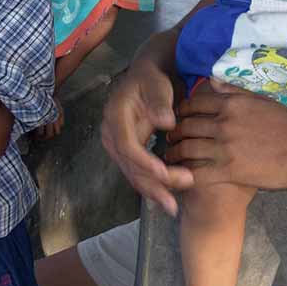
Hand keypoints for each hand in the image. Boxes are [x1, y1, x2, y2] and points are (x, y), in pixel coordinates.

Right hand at [101, 61, 192, 214]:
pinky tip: (167, 201)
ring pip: (134, 174)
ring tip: (173, 207)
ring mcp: (119, 146)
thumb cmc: (152, 80)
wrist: (146, 79)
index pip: (127, 146)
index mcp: (115, 116)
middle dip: (152, 185)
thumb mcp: (157, 84)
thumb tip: (166, 122)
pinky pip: (139, 174)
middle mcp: (112, 134)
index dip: (144, 163)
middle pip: (129, 166)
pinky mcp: (128, 154)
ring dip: (153, 191)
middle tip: (175, 200)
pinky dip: (153, 187)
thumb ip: (160, 102)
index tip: (165, 175)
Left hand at [165, 80, 286, 190]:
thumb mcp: (263, 101)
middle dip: (173, 132)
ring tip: (169, 157)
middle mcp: (224, 124)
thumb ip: (235, 91)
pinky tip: (180, 176)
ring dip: (174, 153)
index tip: (177, 117)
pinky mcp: (228, 171)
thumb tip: (213, 80)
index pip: (193, 104)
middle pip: (186, 126)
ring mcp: (225, 148)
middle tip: (168, 137)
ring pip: (187, 149)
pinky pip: (197, 173)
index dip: (180, 111)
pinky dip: (184, 175)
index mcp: (231, 104)